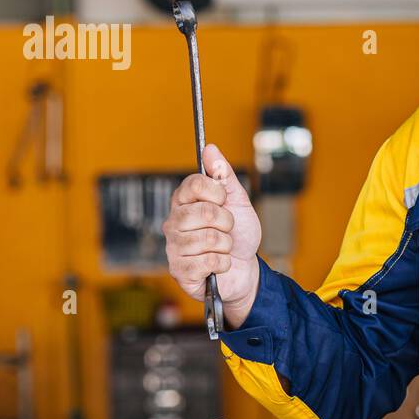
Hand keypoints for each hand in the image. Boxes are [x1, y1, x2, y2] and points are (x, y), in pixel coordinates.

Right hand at [162, 143, 261, 327]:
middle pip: (204, 212)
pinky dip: (223, 263)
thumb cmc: (239, 234)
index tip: (224, 201)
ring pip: (208, 239)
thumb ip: (224, 175)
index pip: (194, 183)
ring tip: (223, 248)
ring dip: (226, 246)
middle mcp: (173, 222)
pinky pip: (208, 261)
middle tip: (226, 229)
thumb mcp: (238, 201)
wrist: (245, 269)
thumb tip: (210, 147)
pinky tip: (218, 265)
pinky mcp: (180, 271)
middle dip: (227, 222)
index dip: (217, 192)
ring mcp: (174, 247)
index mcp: (184, 201)